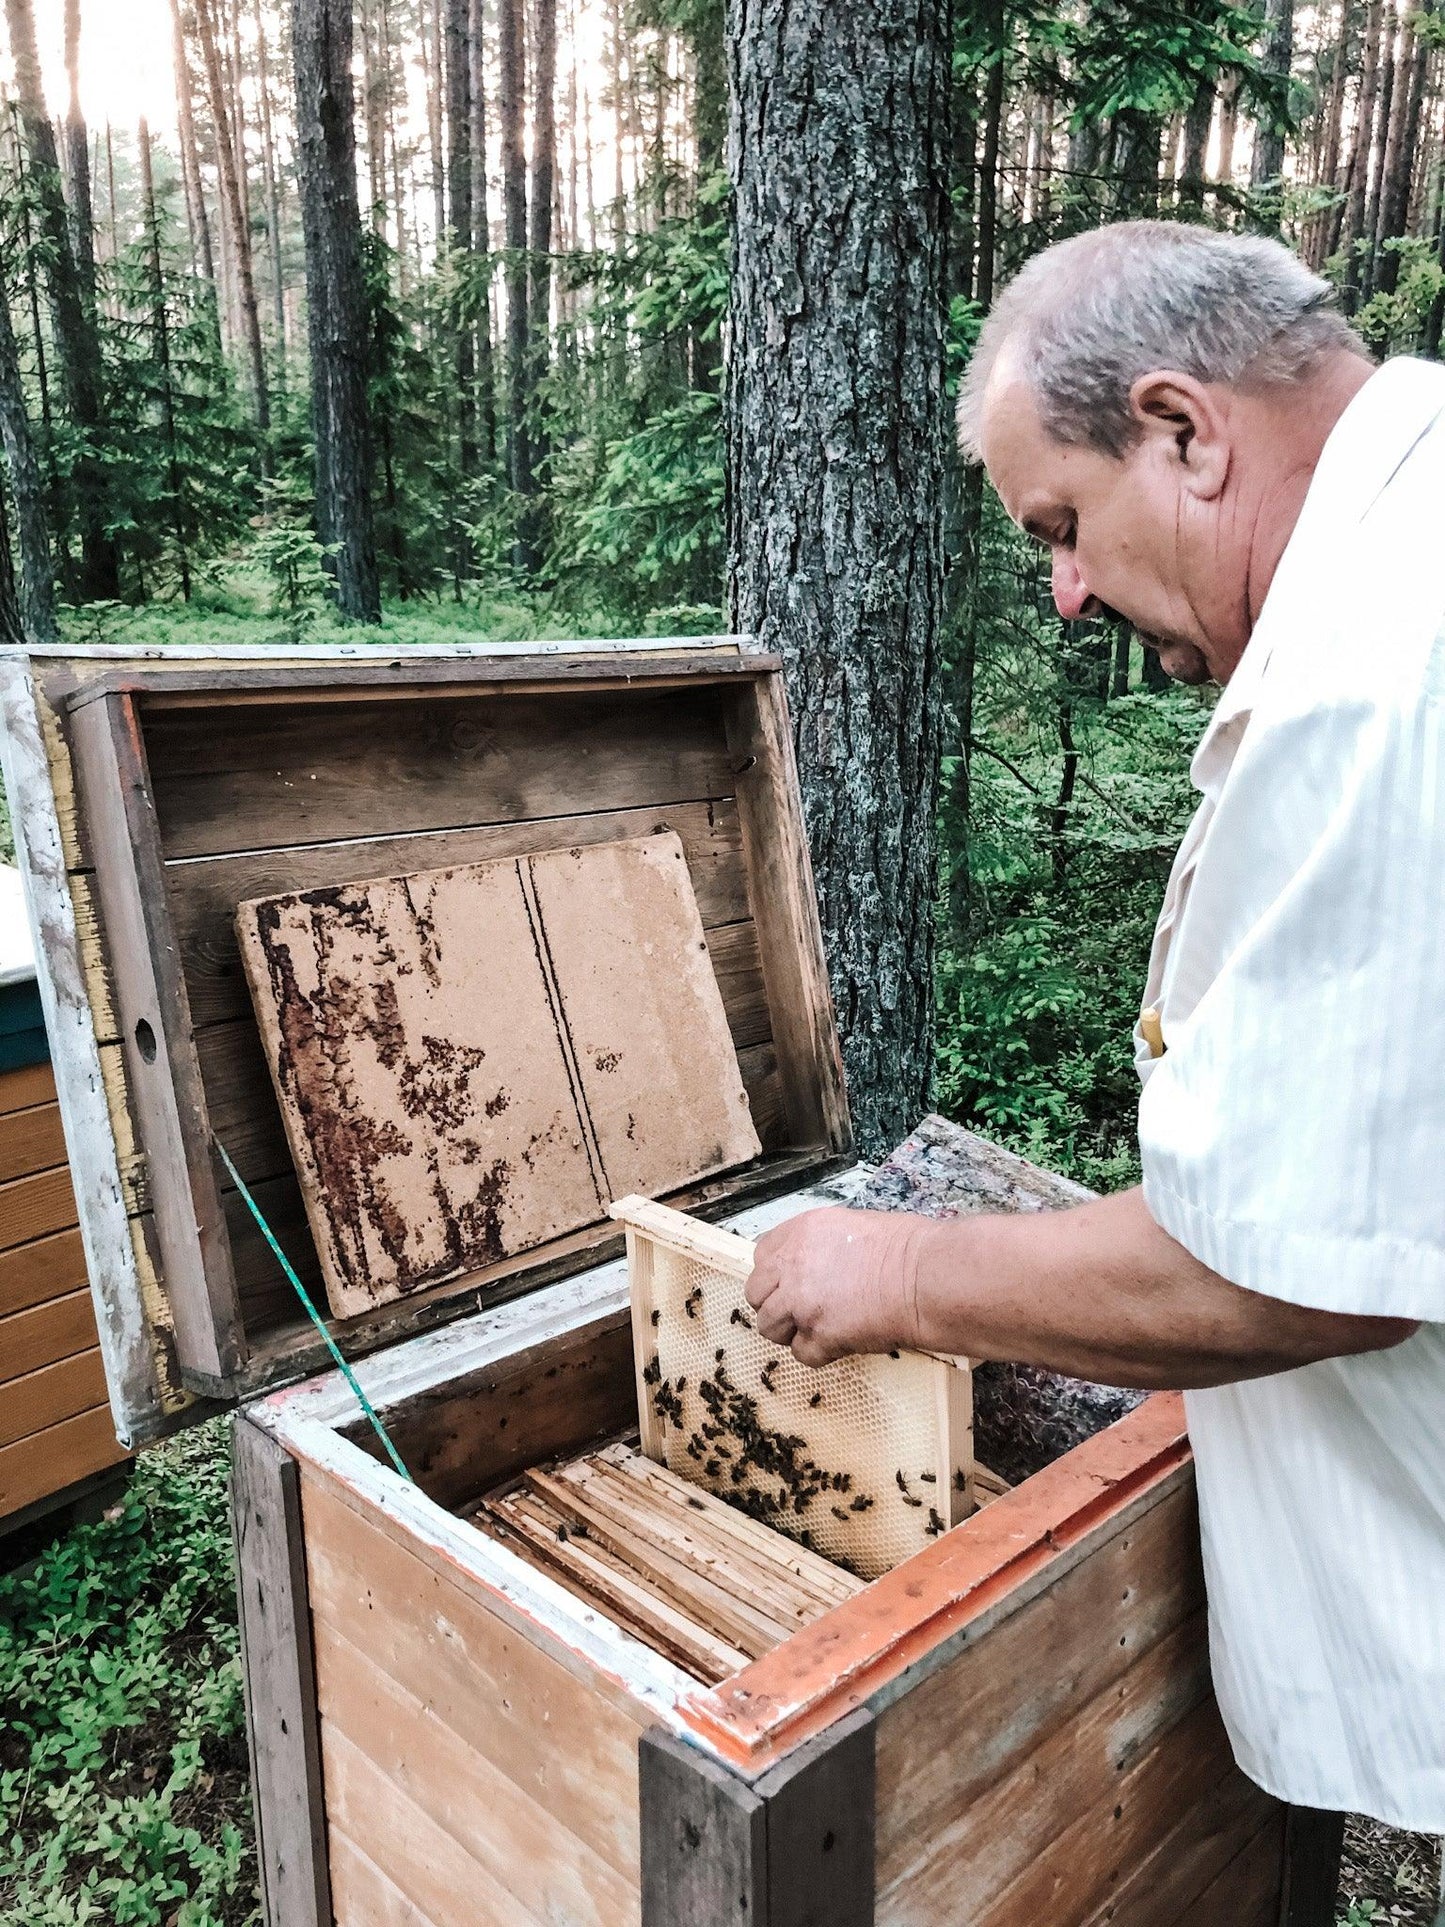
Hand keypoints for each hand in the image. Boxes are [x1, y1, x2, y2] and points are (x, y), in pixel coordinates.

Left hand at [743, 1207, 935, 1366]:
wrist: (926, 1278)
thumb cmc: (906, 1249)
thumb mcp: (851, 1226)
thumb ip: (819, 1246)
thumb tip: (814, 1264)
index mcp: (800, 1233)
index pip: (761, 1256)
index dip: (775, 1274)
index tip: (788, 1282)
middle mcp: (792, 1266)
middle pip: (756, 1293)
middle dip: (775, 1303)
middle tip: (800, 1309)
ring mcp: (801, 1303)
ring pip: (768, 1327)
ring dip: (790, 1331)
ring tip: (819, 1328)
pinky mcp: (818, 1336)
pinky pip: (801, 1354)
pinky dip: (818, 1353)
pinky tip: (839, 1341)